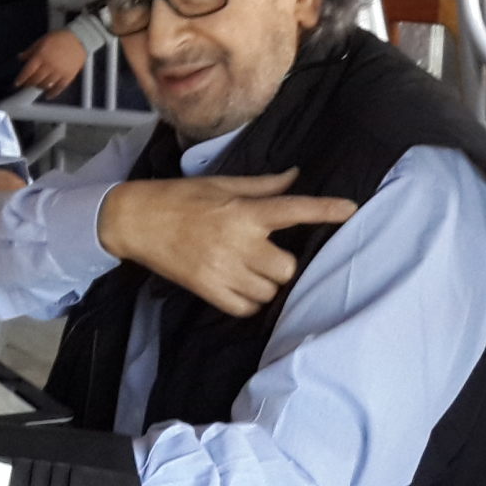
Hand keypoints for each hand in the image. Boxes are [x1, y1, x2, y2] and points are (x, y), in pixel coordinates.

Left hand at [14, 29, 90, 95]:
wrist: (79, 39)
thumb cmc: (59, 38)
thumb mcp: (42, 40)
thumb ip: (31, 51)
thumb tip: (20, 58)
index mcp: (41, 56)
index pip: (28, 71)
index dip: (21, 79)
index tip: (17, 84)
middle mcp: (49, 66)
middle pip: (36, 80)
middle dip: (29, 83)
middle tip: (27, 84)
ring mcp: (59, 72)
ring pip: (46, 85)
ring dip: (39, 87)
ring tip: (37, 85)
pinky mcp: (68, 76)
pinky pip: (59, 88)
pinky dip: (53, 93)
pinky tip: (48, 95)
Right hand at [97, 170, 353, 316]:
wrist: (134, 220)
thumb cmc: (179, 197)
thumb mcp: (221, 183)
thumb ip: (263, 186)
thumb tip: (295, 176)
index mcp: (243, 212)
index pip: (294, 209)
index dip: (326, 210)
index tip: (351, 209)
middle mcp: (238, 242)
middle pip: (286, 267)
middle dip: (281, 263)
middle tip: (265, 253)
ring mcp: (222, 270)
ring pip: (268, 291)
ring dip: (265, 284)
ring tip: (248, 270)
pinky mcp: (207, 290)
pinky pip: (246, 308)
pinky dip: (248, 302)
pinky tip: (238, 286)